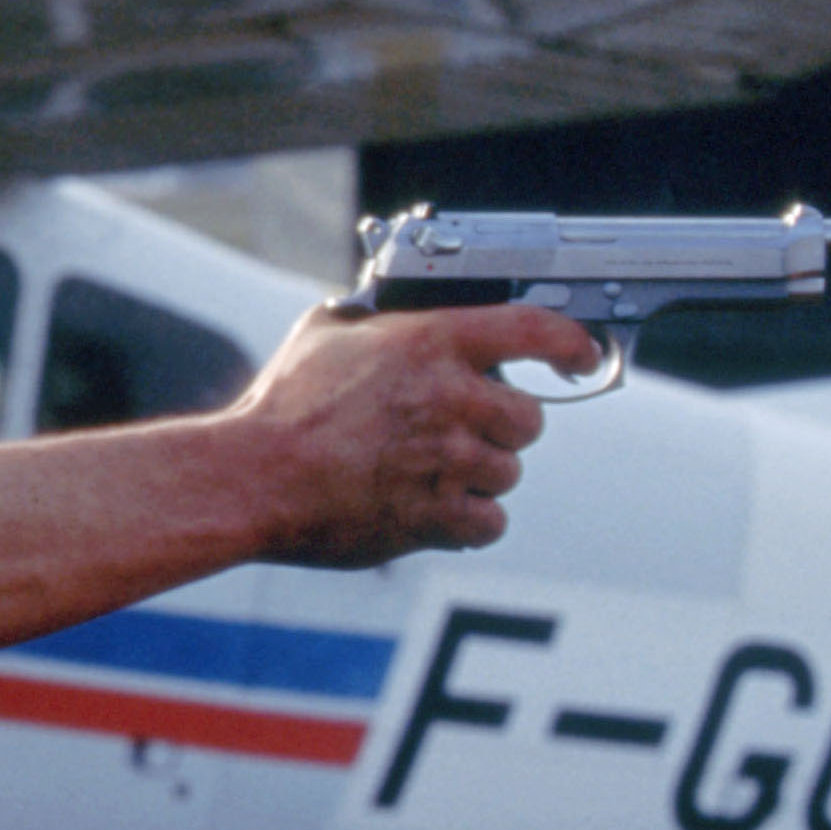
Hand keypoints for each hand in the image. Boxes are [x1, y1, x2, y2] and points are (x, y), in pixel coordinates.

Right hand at [235, 303, 599, 569]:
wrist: (253, 477)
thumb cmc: (280, 406)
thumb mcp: (322, 334)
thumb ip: (371, 318)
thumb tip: (384, 308)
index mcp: (428, 342)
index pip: (532, 329)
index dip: (569, 343)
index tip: (578, 356)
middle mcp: (450, 398)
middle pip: (528, 418)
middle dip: (499, 426)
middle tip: (457, 431)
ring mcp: (449, 460)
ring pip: (507, 472)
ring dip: (476, 476)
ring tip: (423, 473)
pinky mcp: (438, 516)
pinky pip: (489, 521)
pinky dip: (466, 520)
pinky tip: (429, 510)